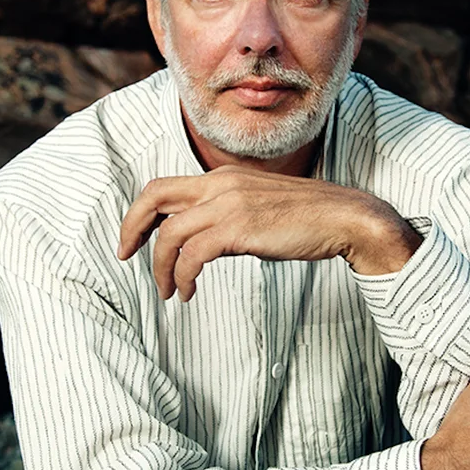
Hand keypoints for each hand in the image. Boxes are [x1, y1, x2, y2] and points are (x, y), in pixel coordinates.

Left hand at [117, 166, 421, 300]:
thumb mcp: (257, 210)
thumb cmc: (306, 219)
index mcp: (222, 177)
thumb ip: (226, 220)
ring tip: (168, 291)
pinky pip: (193, 255)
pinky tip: (189, 292)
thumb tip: (201, 248)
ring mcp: (229, 204)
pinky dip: (183, 276)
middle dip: (132, 228)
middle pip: (154, 197)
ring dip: (161, 267)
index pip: (164, 187)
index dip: (140, 213)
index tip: (134, 240)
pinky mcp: (240, 228)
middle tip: (124, 255)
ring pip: (170, 234)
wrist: (345, 217)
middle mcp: (220, 184)